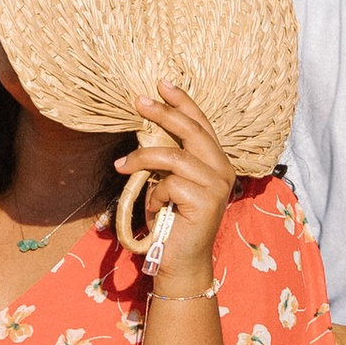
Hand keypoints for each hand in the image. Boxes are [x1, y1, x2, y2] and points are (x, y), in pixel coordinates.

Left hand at [120, 83, 237, 291]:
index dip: (183, 101)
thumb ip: (170, 158)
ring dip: (144, 159)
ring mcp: (217, 185)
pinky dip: (153, 194)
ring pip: (174, 157)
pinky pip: (169, 184)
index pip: (201, 123)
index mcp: (217, 162)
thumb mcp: (170, 182)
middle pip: (192, 131)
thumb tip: (146, 127)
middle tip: (139, 101)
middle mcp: (223, 170)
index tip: (162, 83)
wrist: (180, 261)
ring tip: (122, 166)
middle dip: (163, 113)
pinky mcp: (206, 201)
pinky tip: (152, 209)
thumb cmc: (171, 221)